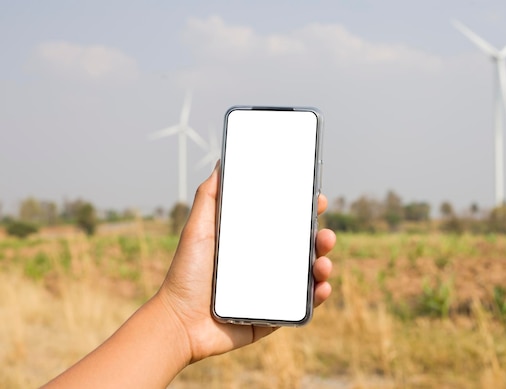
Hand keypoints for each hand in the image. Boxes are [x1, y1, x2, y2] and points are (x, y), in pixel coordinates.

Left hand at [156, 161, 335, 362]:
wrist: (179, 323)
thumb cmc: (185, 275)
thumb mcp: (197, 230)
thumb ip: (209, 197)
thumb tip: (222, 162)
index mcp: (253, 243)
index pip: (286, 223)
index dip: (305, 210)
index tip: (318, 199)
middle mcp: (267, 264)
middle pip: (304, 247)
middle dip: (322, 237)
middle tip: (324, 234)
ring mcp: (273, 290)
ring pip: (309, 274)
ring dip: (324, 264)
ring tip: (322, 262)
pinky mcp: (276, 315)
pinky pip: (304, 306)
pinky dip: (319, 296)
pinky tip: (322, 287)